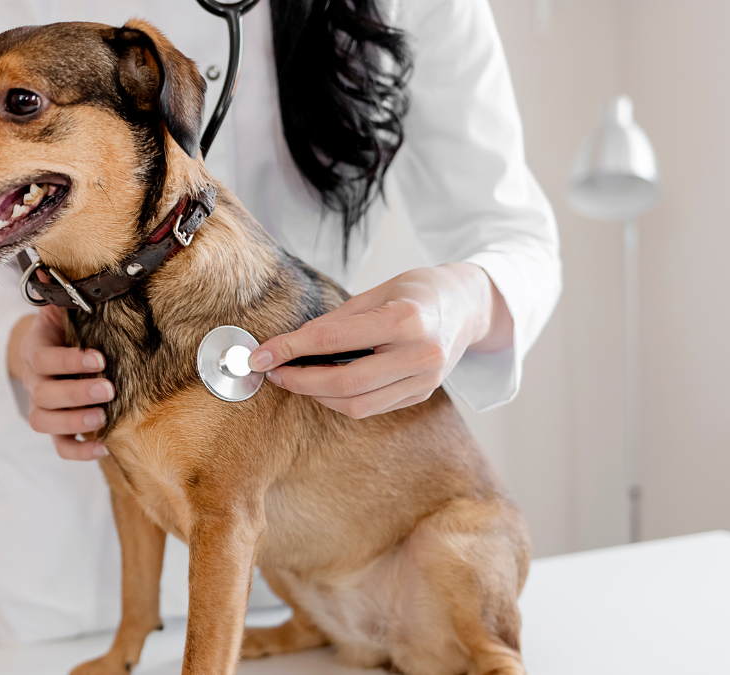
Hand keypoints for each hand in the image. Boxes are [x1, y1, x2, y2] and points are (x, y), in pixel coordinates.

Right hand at [12, 306, 113, 459]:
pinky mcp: (56, 428)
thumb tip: (54, 269)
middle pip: (43, 395)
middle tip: (108, 387)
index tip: (98, 358)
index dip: (68, 361)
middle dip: (76, 393)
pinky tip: (103, 447)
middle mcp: (35, 382)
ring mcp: (43, 407)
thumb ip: (64, 297)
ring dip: (73, 422)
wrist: (49, 350)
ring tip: (102, 417)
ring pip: (44, 422)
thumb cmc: (65, 330)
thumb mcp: (63, 311)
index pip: (43, 359)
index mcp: (36, 351)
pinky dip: (79, 452)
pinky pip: (60, 447)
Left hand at [247, 263, 510, 418]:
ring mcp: (424, 380)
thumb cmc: (419, 291)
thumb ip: (338, 320)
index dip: (290, 349)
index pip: (333, 341)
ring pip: (356, 405)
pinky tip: (324, 384)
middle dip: (300, 381)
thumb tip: (293, 344)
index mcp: (406, 320)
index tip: (261, 354)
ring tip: (295, 378)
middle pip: (344, 383)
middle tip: (273, 372)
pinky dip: (341, 399)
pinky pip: (371, 407)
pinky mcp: (422, 394)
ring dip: (317, 395)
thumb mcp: (377, 291)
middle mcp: (419, 355)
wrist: (468, 306)